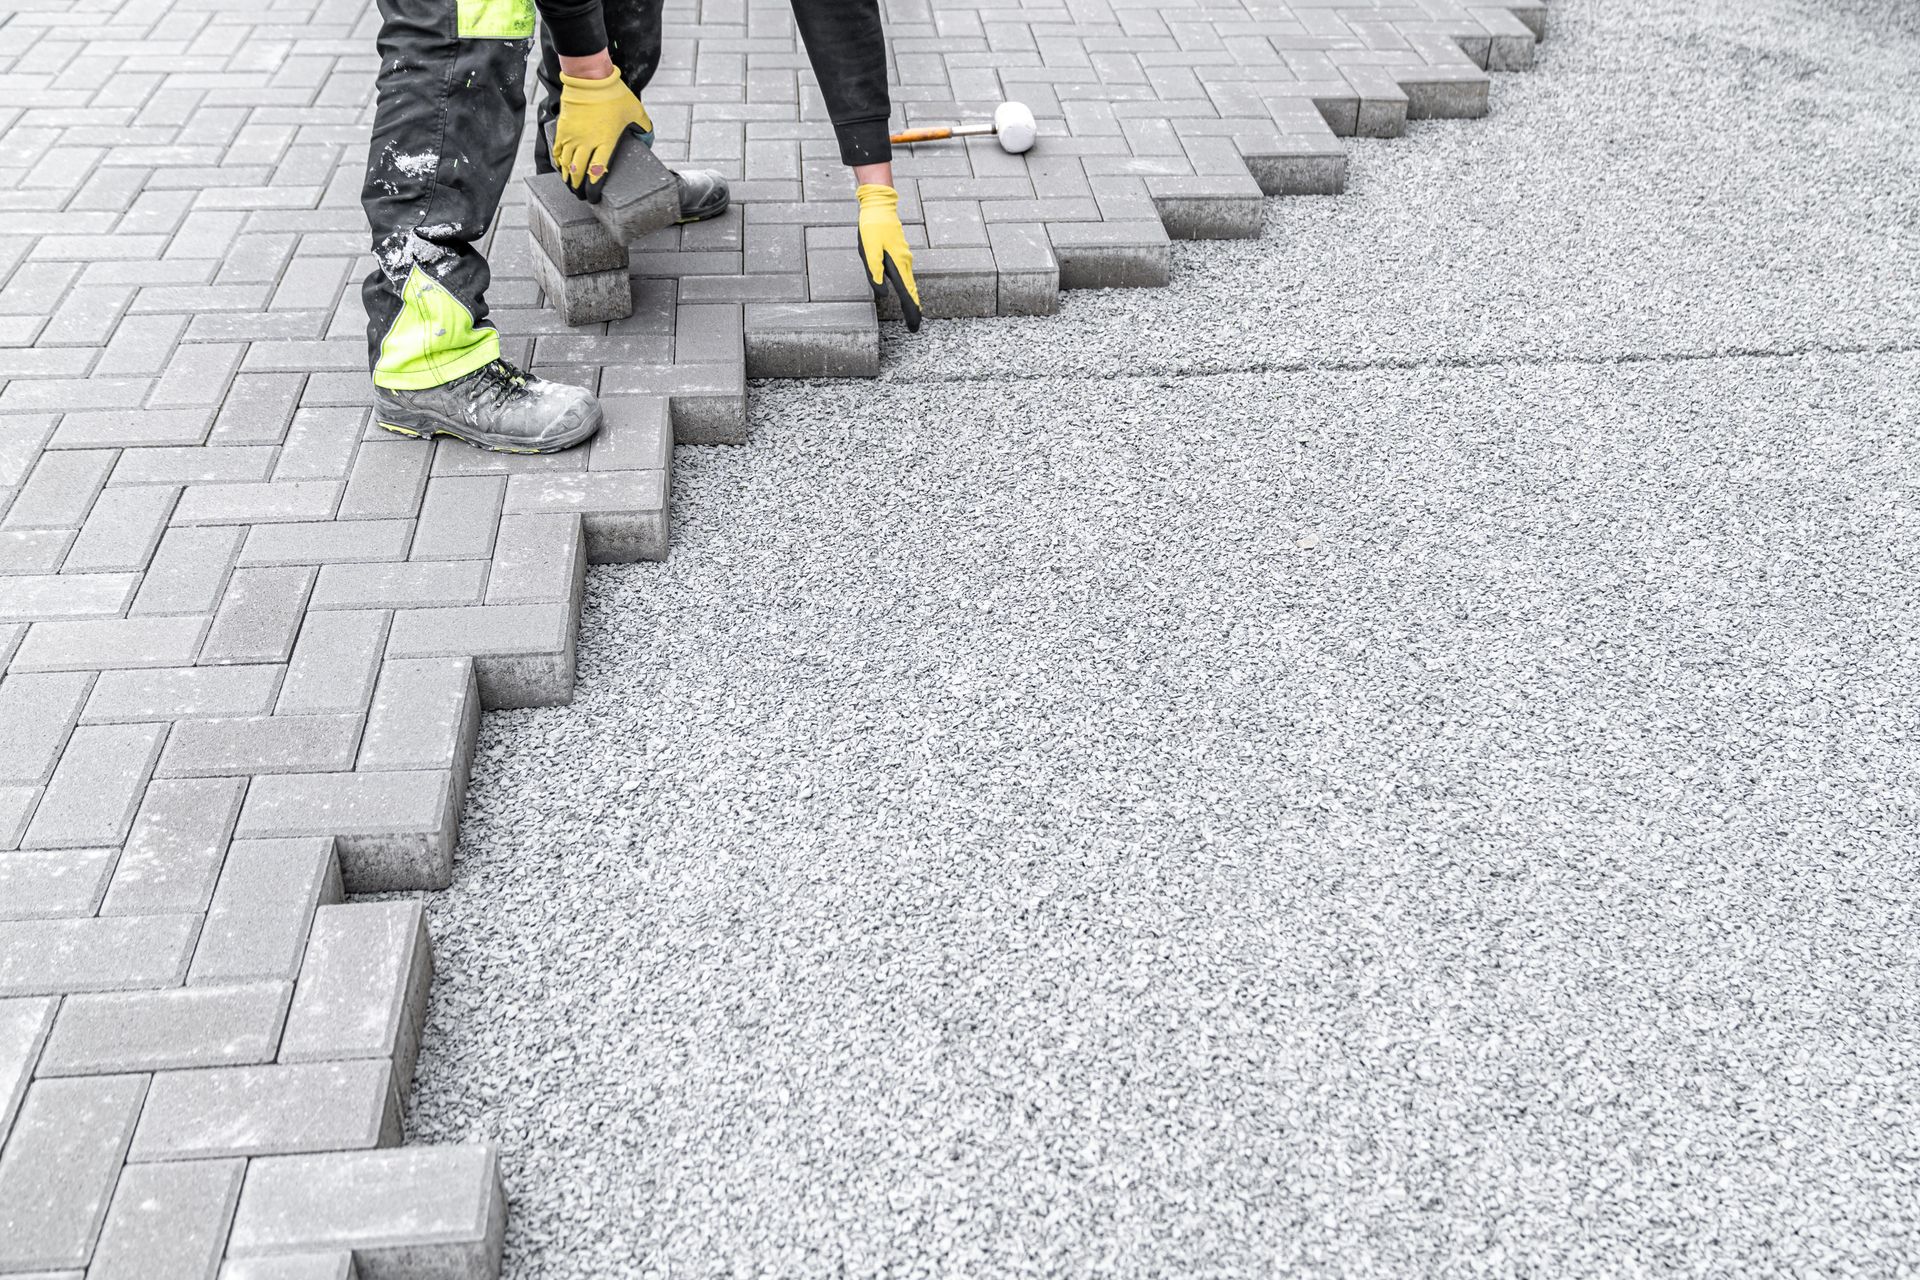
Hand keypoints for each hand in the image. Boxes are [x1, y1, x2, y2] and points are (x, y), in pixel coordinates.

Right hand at [553, 70, 653, 201]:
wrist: (590, 79)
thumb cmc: (614, 95)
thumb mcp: (635, 111)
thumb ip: (644, 128)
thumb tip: (649, 140)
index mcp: (606, 142)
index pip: (597, 173)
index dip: (593, 189)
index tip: (593, 198)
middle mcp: (587, 142)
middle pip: (579, 173)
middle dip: (578, 188)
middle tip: (581, 196)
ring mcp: (573, 136)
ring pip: (566, 164)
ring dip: (567, 178)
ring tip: (570, 186)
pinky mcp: (563, 129)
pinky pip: (558, 151)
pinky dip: (558, 162)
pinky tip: (561, 169)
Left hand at [855, 183, 921, 331]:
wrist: (880, 206)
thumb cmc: (872, 227)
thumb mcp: (869, 250)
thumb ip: (875, 272)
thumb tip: (883, 295)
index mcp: (897, 263)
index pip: (906, 292)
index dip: (911, 310)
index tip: (915, 325)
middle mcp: (904, 262)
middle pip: (911, 291)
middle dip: (913, 309)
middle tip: (915, 326)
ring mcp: (904, 258)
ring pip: (910, 283)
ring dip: (911, 299)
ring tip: (913, 314)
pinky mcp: (900, 254)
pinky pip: (907, 276)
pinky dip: (908, 288)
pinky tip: (906, 292)